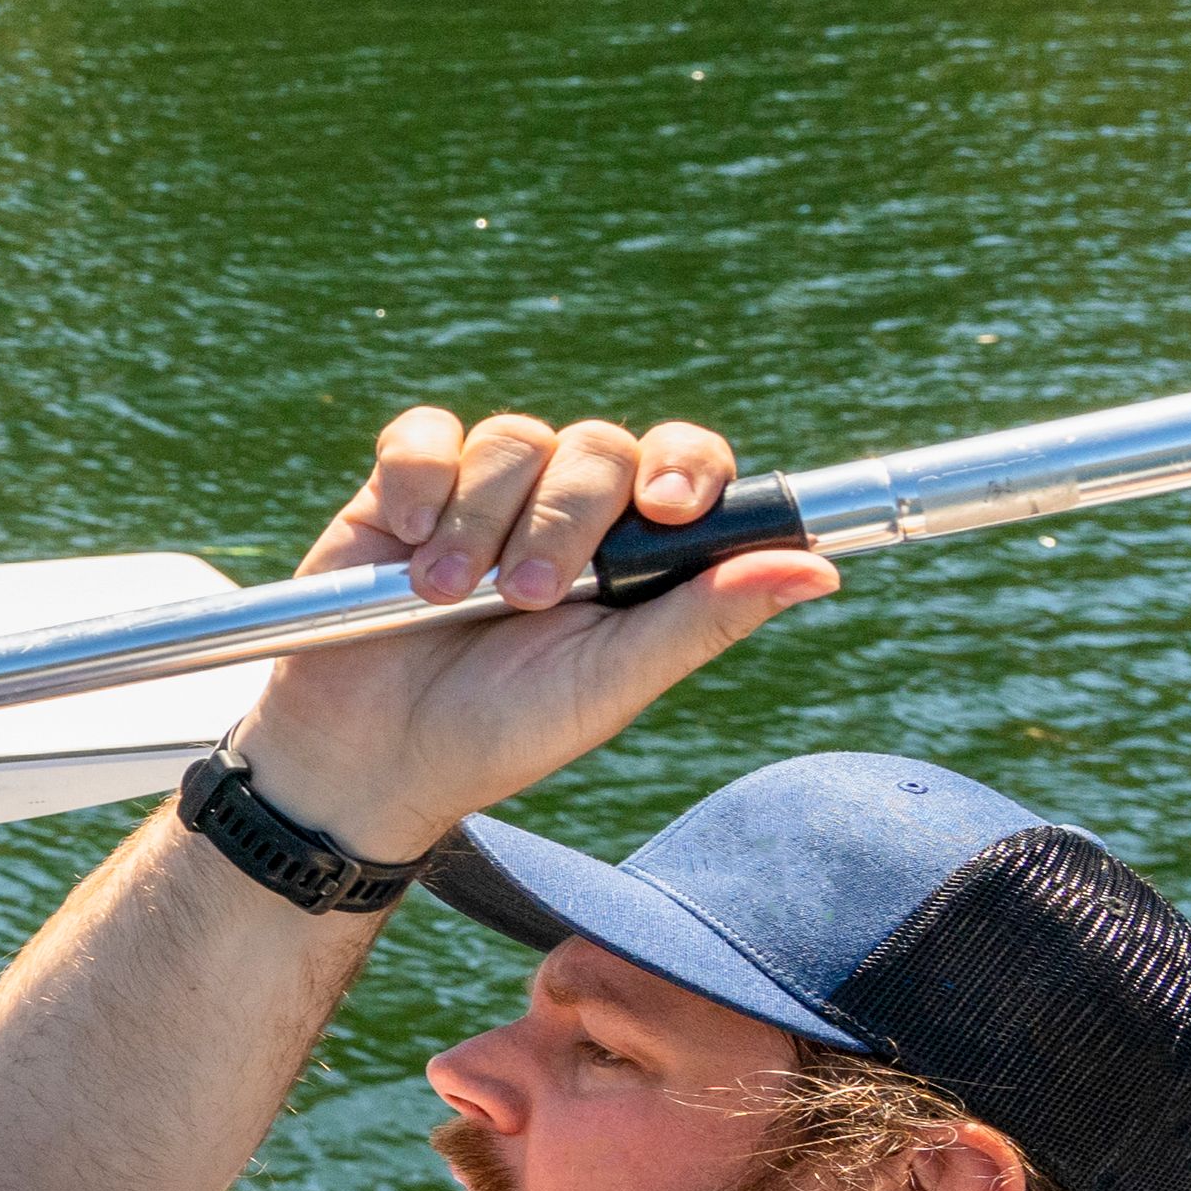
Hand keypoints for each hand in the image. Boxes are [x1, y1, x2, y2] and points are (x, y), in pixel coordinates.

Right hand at [218, 406, 837, 863]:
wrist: (368, 754)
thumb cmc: (500, 731)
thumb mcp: (611, 684)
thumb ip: (705, 618)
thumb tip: (823, 570)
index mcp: (635, 554)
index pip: (687, 464)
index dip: (685, 466)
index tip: (668, 509)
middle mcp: (566, 511)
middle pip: (598, 448)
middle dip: (563, 523)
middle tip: (526, 601)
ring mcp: (484, 494)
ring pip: (514, 440)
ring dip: (483, 521)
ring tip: (445, 597)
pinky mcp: (403, 488)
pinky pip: (426, 436)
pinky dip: (420, 479)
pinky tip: (405, 538)